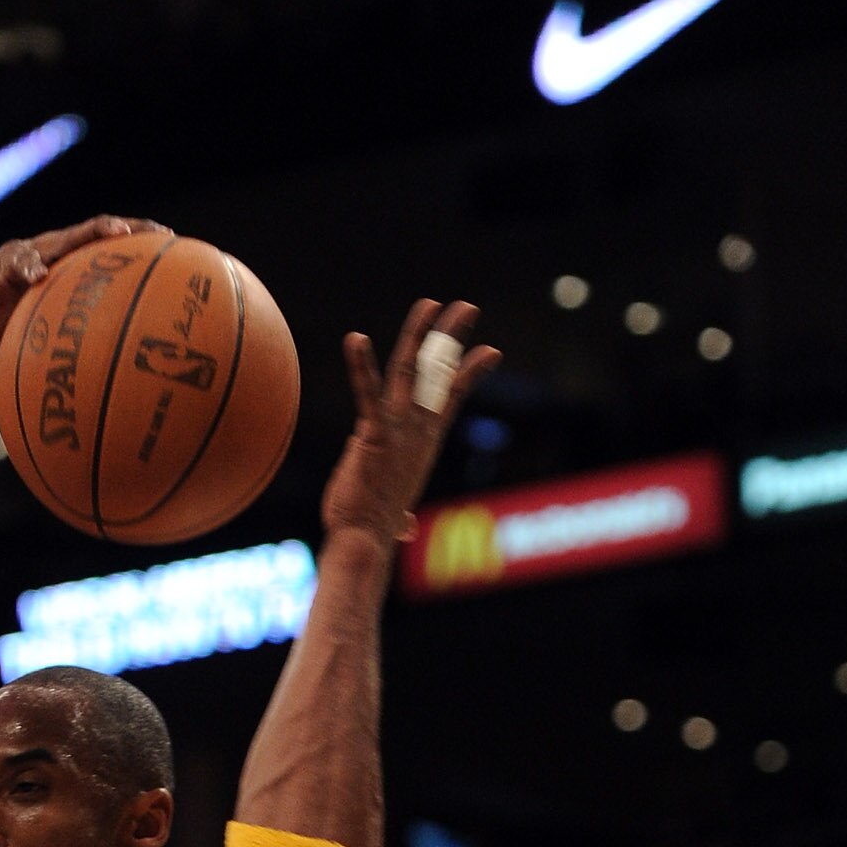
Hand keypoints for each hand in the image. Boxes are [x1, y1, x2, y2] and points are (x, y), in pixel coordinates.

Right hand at [0, 214, 164, 355]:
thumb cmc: (4, 337)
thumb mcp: (43, 343)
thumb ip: (72, 349)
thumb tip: (111, 388)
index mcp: (66, 266)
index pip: (108, 248)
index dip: (141, 244)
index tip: (175, 249)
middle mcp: (52, 252)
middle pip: (96, 231)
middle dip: (129, 229)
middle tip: (162, 235)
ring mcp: (29, 254)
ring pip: (65, 237)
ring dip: (90, 233)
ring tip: (116, 234)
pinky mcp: (3, 265)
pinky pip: (19, 263)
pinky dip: (30, 268)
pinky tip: (40, 275)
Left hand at [323, 298, 500, 546]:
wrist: (364, 542)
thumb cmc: (372, 530)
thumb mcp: (391, 514)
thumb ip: (400, 516)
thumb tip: (403, 530)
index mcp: (423, 442)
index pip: (451, 397)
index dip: (469, 372)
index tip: (490, 352)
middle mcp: (417, 431)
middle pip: (439, 373)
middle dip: (452, 337)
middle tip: (467, 306)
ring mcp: (398, 430)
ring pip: (411, 371)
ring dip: (420, 335)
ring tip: (429, 303)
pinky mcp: (373, 434)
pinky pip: (368, 393)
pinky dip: (361, 365)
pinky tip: (356, 338)